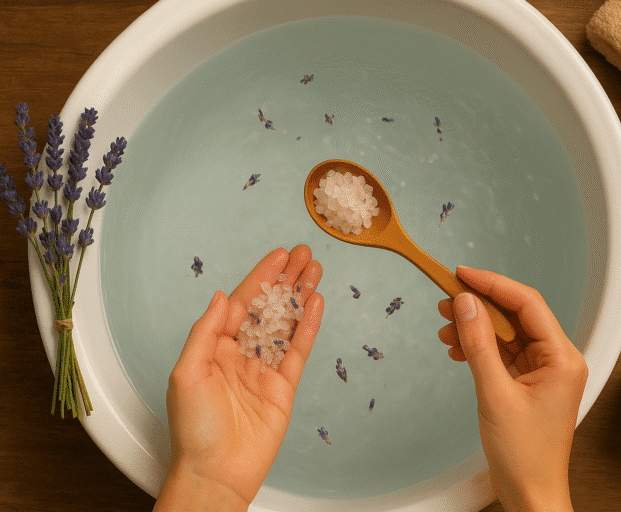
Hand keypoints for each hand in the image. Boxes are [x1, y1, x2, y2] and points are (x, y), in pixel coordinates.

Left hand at [154, 245, 323, 510]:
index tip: (279, 257)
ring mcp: (264, 369)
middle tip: (305, 255)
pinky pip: (298, 350)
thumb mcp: (187, 373)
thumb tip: (223, 297)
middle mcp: (241, 354)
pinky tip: (316, 304)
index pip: (243, 304)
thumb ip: (206, 331)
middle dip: (286, 280)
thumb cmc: (194, 429)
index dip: (261, 278)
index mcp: (215, 348)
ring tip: (315, 271)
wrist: (217, 472)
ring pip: (286, 324)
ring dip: (301, 296)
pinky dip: (308, 326)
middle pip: (269, 308)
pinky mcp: (284, 387)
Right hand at [437, 266, 586, 511]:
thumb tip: (466, 303)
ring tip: (444, 326)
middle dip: (479, 305)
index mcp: (561, 357)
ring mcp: (541, 370)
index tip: (462, 275)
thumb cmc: (525, 454)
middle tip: (445, 299)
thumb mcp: (495, 394)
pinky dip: (478, 347)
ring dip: (475, 327)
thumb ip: (479, 345)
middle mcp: (556, 359)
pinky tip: (456, 347)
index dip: (493, 284)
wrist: (529, 492)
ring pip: (505, 332)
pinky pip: (501, 352)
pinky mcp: (526, 381)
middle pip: (515, 315)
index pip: (527, 304)